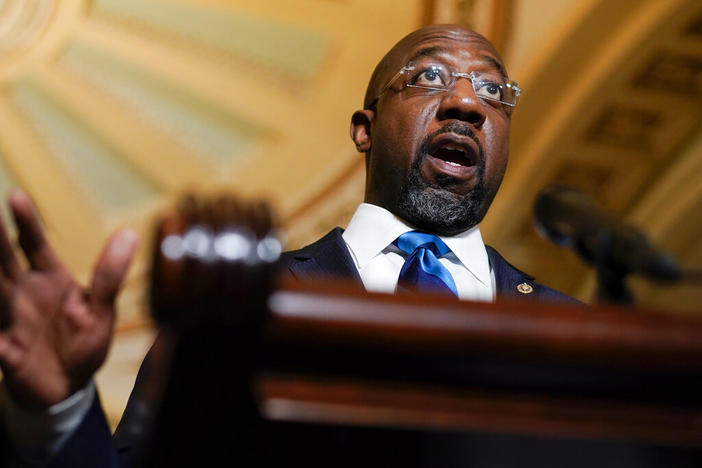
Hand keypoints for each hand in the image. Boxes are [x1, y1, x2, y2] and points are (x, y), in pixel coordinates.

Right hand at [0, 189, 138, 408]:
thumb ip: (110, 274)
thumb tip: (130, 233)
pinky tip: (0, 342)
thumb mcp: (103, 308)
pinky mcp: (3, 352)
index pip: (34, 245)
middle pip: (2, 261)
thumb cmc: (84, 341)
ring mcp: (8, 320)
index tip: (16, 195)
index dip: (26, 222)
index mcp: (49, 279)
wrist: (68, 386)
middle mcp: (22, 293)